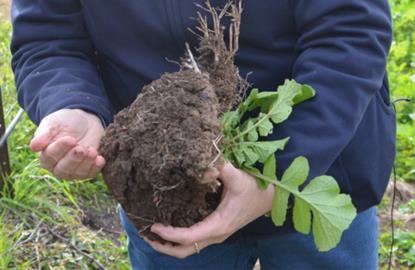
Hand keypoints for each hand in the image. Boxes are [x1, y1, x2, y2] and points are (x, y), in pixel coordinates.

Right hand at [29, 109, 105, 179]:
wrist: (84, 121)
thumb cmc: (64, 122)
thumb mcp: (53, 123)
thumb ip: (44, 134)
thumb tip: (33, 146)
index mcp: (46, 155)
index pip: (50, 157)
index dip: (60, 149)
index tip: (70, 139)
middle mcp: (57, 166)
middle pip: (63, 169)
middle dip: (73, 159)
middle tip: (81, 148)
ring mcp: (72, 170)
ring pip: (77, 174)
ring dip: (85, 163)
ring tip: (92, 151)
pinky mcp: (86, 170)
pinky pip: (90, 174)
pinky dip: (95, 168)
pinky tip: (100, 159)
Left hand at [146, 162, 274, 258]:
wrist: (271, 197)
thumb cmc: (255, 188)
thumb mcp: (238, 177)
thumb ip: (221, 169)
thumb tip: (205, 163)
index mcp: (218, 226)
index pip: (188, 237)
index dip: (169, 234)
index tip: (153, 224)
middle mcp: (215, 234)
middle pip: (183, 251)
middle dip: (162, 246)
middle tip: (144, 233)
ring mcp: (215, 233)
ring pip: (187, 248)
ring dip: (168, 243)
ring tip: (150, 231)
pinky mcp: (215, 228)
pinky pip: (193, 239)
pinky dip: (177, 236)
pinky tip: (167, 223)